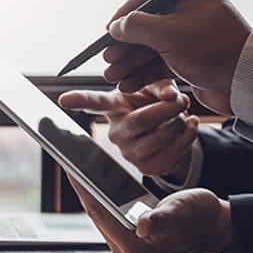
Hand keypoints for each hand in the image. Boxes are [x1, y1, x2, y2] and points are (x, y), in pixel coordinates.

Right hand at [57, 80, 200, 176]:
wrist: (169, 130)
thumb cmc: (154, 103)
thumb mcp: (155, 88)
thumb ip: (161, 85)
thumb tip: (171, 95)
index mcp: (113, 108)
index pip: (94, 104)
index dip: (79, 101)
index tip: (63, 99)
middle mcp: (115, 133)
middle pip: (142, 120)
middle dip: (169, 108)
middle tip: (182, 99)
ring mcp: (130, 154)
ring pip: (162, 136)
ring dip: (180, 122)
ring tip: (182, 114)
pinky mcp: (149, 168)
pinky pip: (175, 151)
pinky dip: (189, 135)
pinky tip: (189, 125)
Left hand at [69, 175, 231, 252]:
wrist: (212, 224)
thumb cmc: (201, 217)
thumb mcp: (182, 212)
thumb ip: (162, 219)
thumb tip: (143, 226)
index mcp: (135, 249)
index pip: (101, 214)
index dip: (85, 189)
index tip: (71, 166)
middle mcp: (125, 252)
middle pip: (96, 213)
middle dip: (82, 186)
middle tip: (67, 158)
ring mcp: (124, 246)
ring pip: (99, 211)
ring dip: (88, 189)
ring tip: (73, 163)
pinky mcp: (125, 237)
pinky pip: (107, 211)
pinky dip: (99, 193)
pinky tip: (89, 174)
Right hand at [103, 0, 252, 114]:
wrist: (247, 82)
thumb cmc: (214, 49)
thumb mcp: (168, 33)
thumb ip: (136, 27)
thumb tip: (115, 26)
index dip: (126, 11)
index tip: (110, 29)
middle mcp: (191, 13)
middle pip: (146, 24)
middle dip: (124, 45)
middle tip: (109, 58)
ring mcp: (191, 37)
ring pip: (151, 46)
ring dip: (130, 62)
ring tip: (113, 76)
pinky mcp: (191, 59)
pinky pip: (161, 62)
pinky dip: (144, 73)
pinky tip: (129, 83)